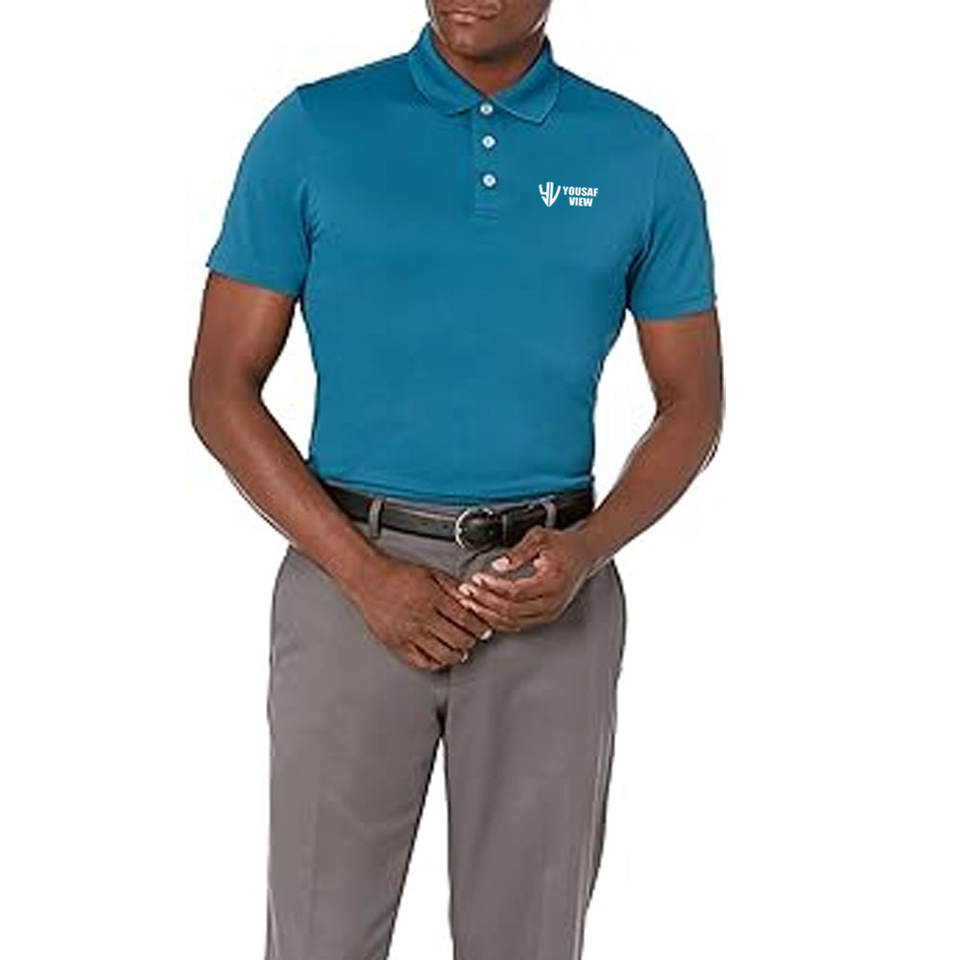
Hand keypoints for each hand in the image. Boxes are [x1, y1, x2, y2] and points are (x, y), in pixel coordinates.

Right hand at [351, 556, 493, 670]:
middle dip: (471, 641)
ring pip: (443, 655)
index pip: (466, 619)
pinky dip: (437, 663)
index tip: (484, 629)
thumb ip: (454, 587)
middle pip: (458, 639)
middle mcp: (421, 618)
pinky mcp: (397, 644)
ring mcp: (409, 634)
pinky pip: (422, 662)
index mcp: (432, 598)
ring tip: (460, 649)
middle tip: (473, 638)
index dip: (480, 627)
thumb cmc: (398, 575)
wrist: (369, 579)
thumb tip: (474, 600)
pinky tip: (441, 656)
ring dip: (457, 654)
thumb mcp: (432, 573)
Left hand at [455, 525, 598, 631]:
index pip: (516, 592)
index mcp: (552, 582)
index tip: (477, 578)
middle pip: (511, 610)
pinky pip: (518, 625)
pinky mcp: (545, 616)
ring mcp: (550, 612)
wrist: (584, 555)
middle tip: (466, 591)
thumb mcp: (541, 537)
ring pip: (513, 622)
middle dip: (484, 602)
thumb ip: (519, 551)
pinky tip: (484, 612)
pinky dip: (498, 620)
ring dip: (488, 614)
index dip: (493, 587)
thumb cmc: (563, 545)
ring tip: (469, 603)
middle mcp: (552, 602)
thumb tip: (499, 565)